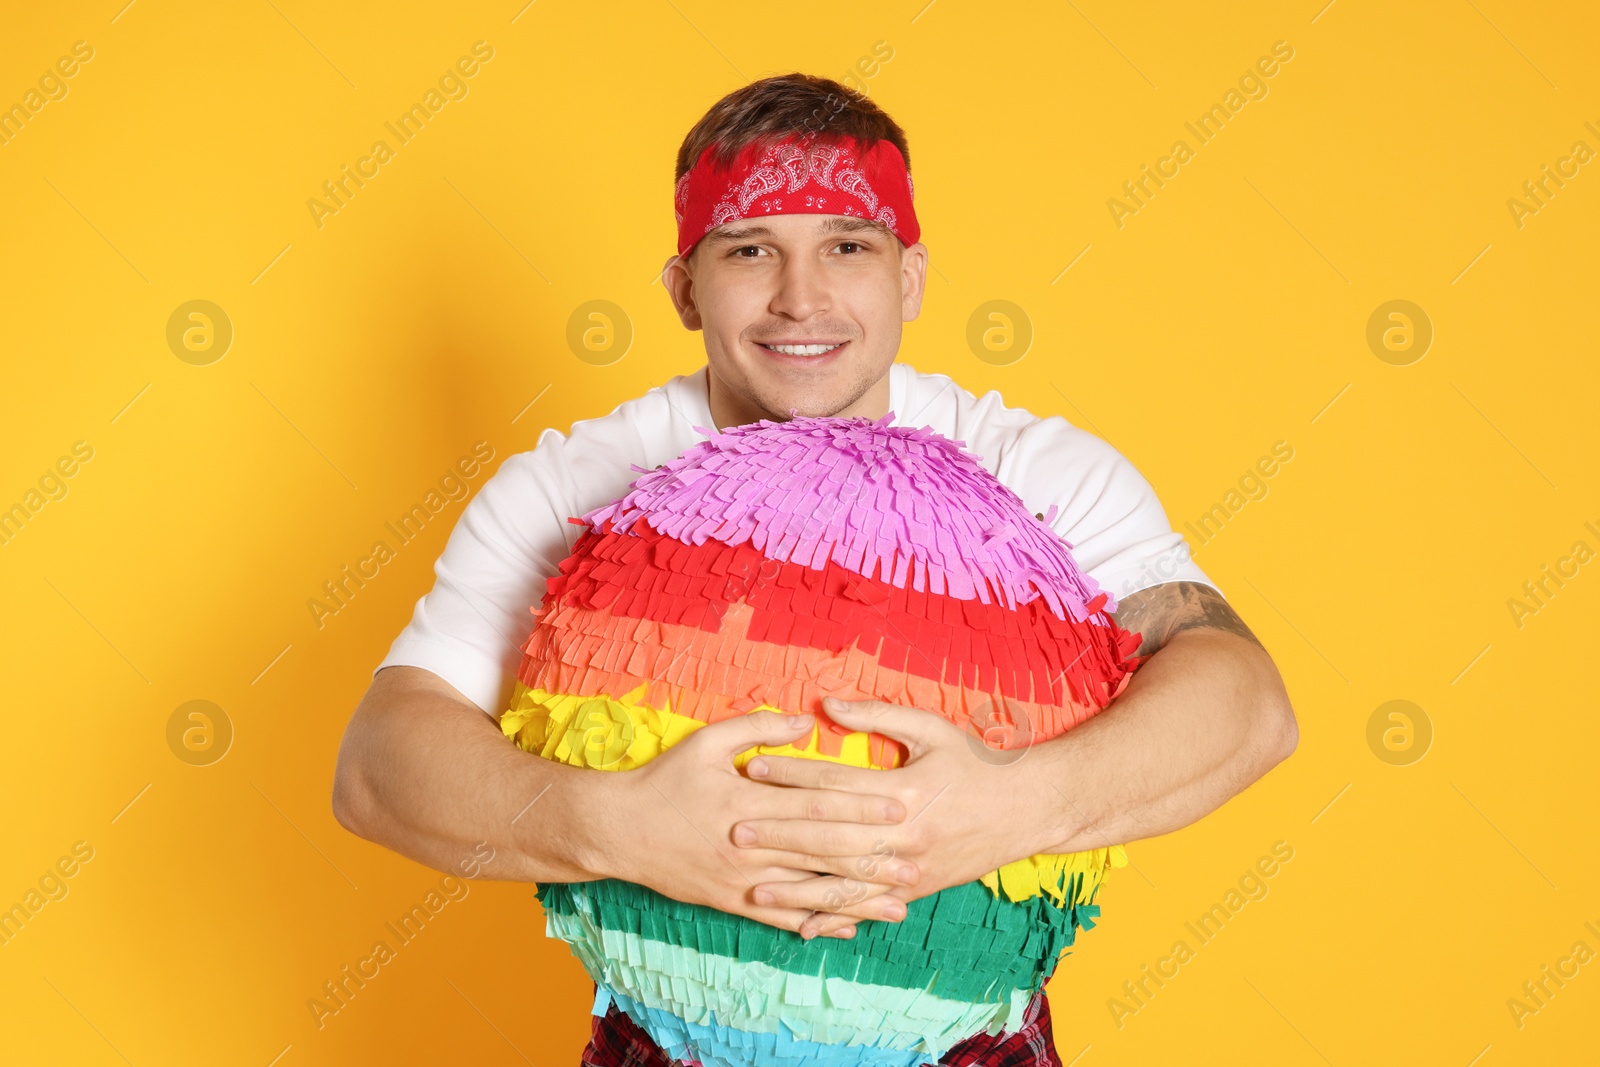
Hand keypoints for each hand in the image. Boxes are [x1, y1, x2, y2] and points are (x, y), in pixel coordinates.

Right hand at [599, 710, 918, 938]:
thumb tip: (808, 721)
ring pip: (810, 892)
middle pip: (823, 852)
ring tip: (898, 905)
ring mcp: (743, 879)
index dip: (861, 806)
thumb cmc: (664, 780)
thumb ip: (759, 729)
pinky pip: (782, 917)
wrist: (617, 830)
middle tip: (916, 863)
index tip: (900, 806)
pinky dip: (816, 923)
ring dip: (856, 899)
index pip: (817, 804)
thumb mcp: (707, 740)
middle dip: (873, 859)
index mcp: (749, 802)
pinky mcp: (732, 902)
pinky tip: (847, 927)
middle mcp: (752, 845)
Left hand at [733, 697, 1056, 937]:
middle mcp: (904, 834)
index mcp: (904, 789)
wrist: (1030, 808)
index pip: (835, 780)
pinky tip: (799, 923)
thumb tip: (824, 704)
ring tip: (753, 884)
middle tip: (735, 828)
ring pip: (843, 882)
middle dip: (779, 832)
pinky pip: (866, 908)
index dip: (791, 772)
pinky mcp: (914, 891)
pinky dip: (832, 918)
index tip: (752, 766)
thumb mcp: (930, 728)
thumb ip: (876, 715)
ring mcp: (910, 868)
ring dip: (795, 885)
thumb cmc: (977, 762)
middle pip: (829, 834)